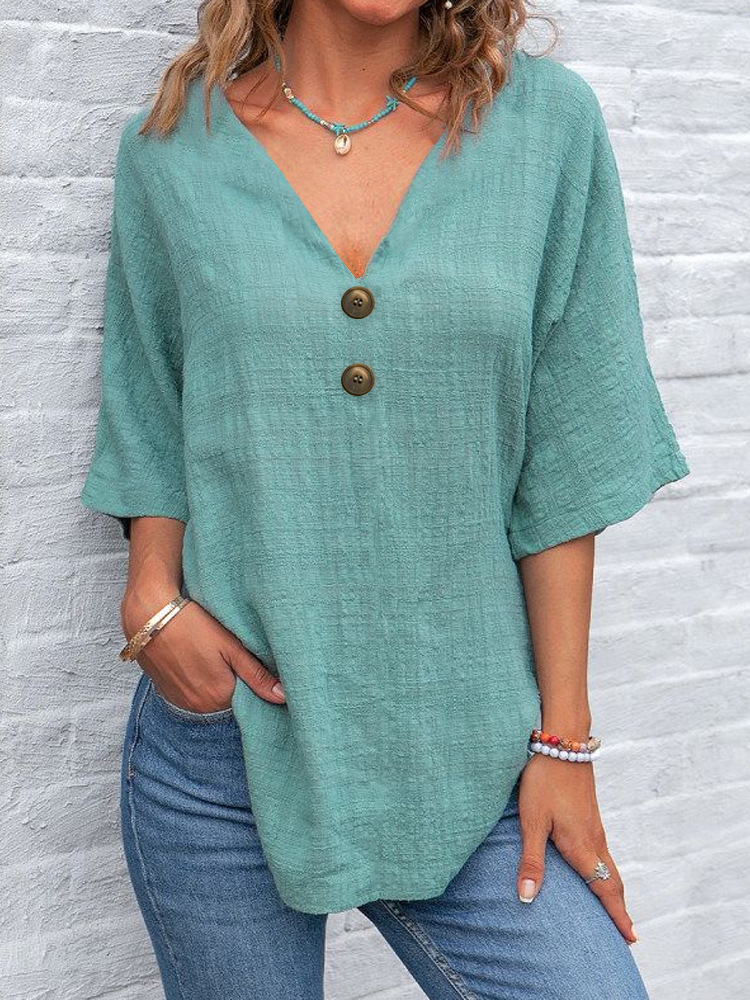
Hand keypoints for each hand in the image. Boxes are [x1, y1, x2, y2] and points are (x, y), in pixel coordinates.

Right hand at [121, 593, 285, 712]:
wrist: (148, 615)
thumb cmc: (193, 625)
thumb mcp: (231, 646)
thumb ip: (257, 675)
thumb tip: (284, 697)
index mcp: (220, 696)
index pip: (249, 698)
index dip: (254, 680)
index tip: (254, 662)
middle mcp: (200, 706)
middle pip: (230, 698)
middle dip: (236, 681)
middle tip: (232, 654)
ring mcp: (181, 702)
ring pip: (211, 696)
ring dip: (216, 682)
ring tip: (212, 656)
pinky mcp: (168, 694)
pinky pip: (192, 694)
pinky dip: (199, 682)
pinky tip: (198, 660)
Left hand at [516, 752, 637, 945]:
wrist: (563, 741)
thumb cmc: (544, 780)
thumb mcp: (531, 820)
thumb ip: (531, 859)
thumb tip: (527, 898)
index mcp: (581, 845)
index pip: (604, 888)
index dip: (617, 915)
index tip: (630, 939)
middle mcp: (594, 838)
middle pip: (612, 880)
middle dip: (619, 907)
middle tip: (628, 934)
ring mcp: (594, 824)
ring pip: (609, 864)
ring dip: (613, 888)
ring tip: (615, 907)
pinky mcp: (589, 813)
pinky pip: (603, 850)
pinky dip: (607, 869)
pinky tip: (597, 867)